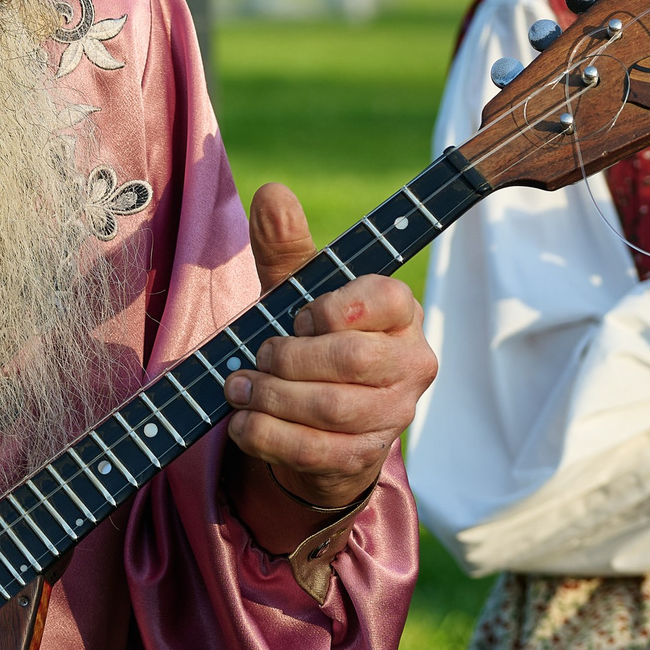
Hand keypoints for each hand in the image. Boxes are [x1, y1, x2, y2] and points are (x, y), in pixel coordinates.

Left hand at [223, 184, 436, 515]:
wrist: (311, 420)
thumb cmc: (308, 340)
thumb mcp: (293, 290)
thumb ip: (285, 246)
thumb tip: (273, 192)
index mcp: (401, 311)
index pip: (382, 299)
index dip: (329, 308)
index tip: (298, 315)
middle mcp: (411, 363)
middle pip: (351, 360)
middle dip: (288, 358)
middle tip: (256, 356)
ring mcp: (394, 414)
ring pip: (332, 409)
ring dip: (271, 397)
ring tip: (239, 386)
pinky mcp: (365, 456)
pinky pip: (315, 451)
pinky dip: (267, 435)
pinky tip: (242, 422)